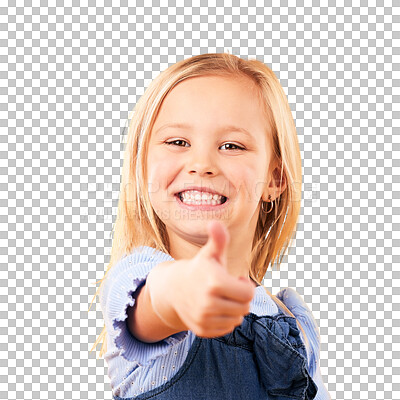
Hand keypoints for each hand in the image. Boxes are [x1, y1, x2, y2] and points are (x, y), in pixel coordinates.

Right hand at [172, 220, 256, 337]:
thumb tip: (215, 222)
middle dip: (241, 298)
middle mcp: (208, 303)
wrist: (174, 288)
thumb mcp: (210, 253)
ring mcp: (203, 318)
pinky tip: (215, 309)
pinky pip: (226, 329)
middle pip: (245, 307)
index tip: (237, 279)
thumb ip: (218, 239)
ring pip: (237, 319)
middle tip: (229, 289)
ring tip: (222, 298)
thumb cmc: (199, 269)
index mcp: (214, 282)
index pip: (248, 294)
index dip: (246, 285)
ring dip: (234, 309)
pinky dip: (225, 320)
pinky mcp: (201, 330)